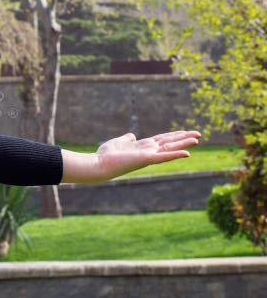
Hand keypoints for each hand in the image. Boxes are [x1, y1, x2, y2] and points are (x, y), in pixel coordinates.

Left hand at [62, 130, 201, 183]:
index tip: (185, 132)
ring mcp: (148, 156)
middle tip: (198, 134)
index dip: (173, 135)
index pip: (161, 140)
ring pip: (169, 148)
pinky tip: (187, 153)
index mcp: (142, 147)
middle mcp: (147, 152)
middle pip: (169, 143)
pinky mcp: (146, 159)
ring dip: (183, 144)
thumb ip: (126, 139)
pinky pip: (163, 157)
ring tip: (197, 139)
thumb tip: (132, 136)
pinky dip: (175, 155)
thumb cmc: (105, 155)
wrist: (99, 165)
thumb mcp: (117, 142)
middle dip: (183, 138)